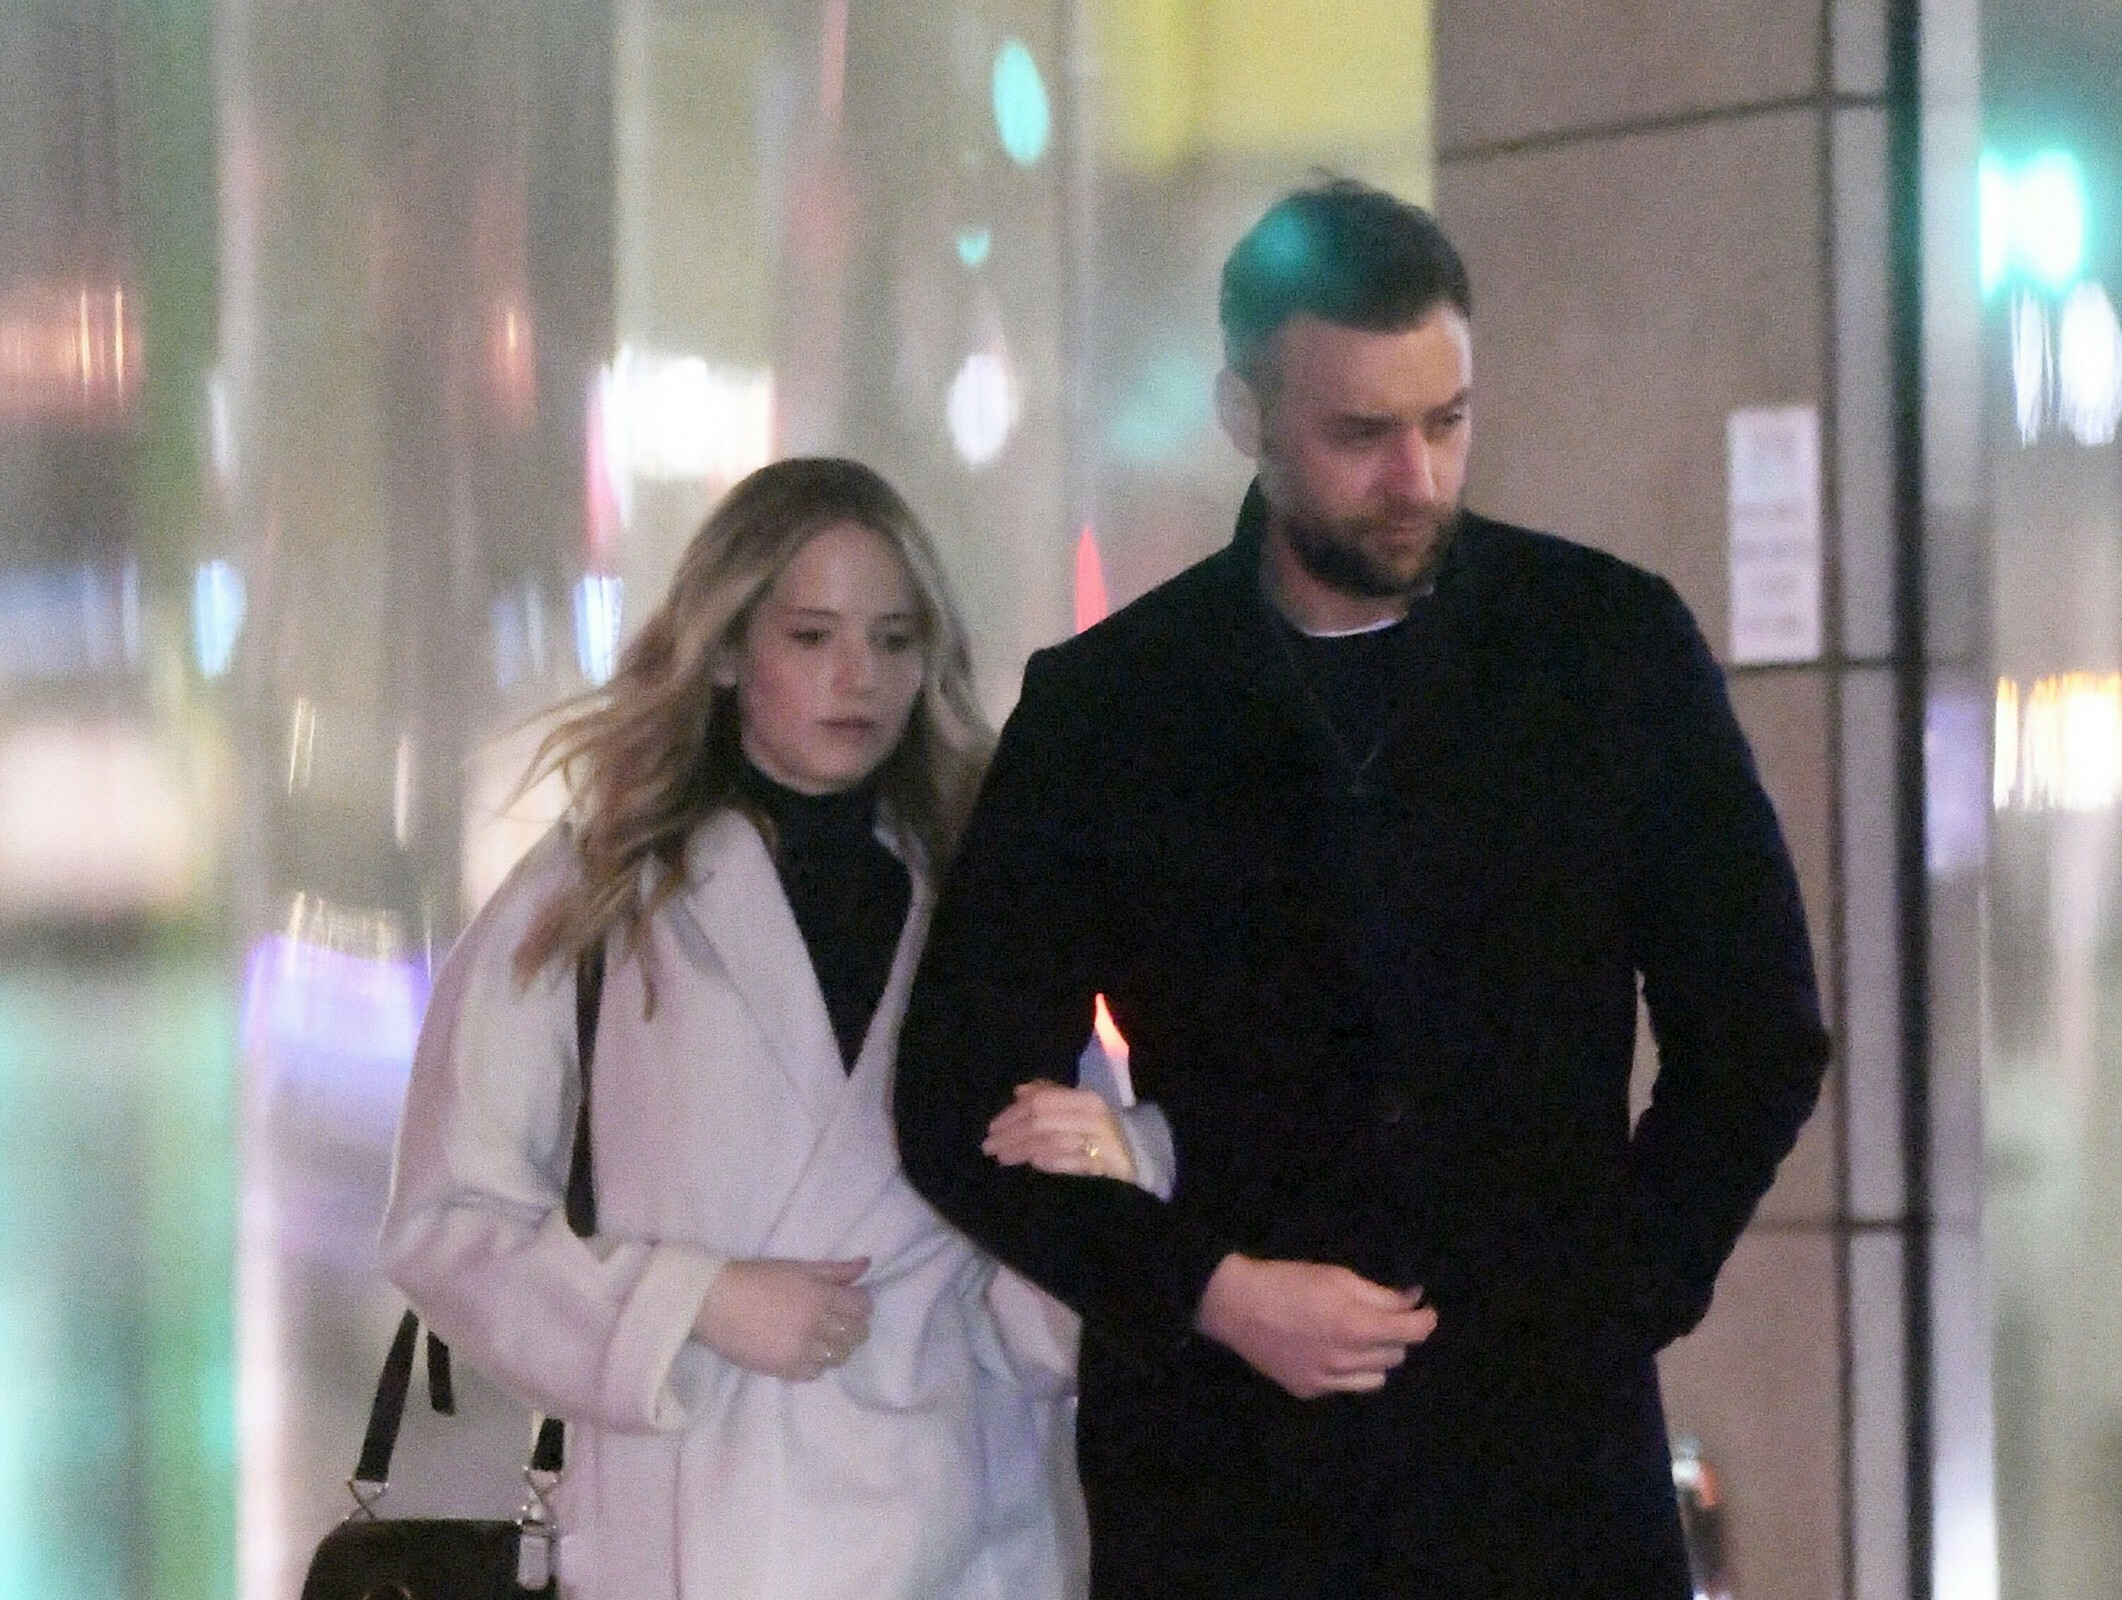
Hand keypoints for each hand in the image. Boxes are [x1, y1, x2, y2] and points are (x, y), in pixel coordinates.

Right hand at [692, 1257, 872, 1381]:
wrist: (715, 1302)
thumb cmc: (756, 1278)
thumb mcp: (798, 1267)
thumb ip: (835, 1270)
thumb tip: (866, 1265)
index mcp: (819, 1296)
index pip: (861, 1306)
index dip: (862, 1303)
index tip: (854, 1302)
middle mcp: (814, 1325)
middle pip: (855, 1335)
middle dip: (855, 1326)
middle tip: (843, 1320)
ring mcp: (799, 1350)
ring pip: (838, 1357)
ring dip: (838, 1347)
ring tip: (826, 1338)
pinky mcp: (782, 1369)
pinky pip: (814, 1374)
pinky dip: (816, 1364)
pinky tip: (808, 1352)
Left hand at [983, 1079, 1136, 1182]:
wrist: (1142, 1153)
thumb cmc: (1103, 1128)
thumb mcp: (1080, 1106)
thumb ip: (1051, 1095)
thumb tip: (1019, 1091)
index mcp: (1085, 1098)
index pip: (1042, 1102)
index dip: (1013, 1114)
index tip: (992, 1128)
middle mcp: (1093, 1117)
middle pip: (1043, 1123)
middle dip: (1012, 1135)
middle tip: (990, 1147)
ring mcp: (1100, 1141)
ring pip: (1052, 1142)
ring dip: (1023, 1150)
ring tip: (1003, 1158)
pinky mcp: (1106, 1164)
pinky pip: (1072, 1162)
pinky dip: (1051, 1162)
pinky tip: (1034, 1164)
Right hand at [1194, 1254, 1435, 1398]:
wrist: (1236, 1306)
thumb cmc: (1288, 1281)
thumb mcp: (1337, 1277)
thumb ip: (1380, 1295)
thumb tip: (1413, 1300)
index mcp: (1355, 1326)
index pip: (1412, 1333)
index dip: (1425, 1319)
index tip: (1425, 1309)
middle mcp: (1346, 1361)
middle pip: (1396, 1355)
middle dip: (1396, 1334)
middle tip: (1381, 1316)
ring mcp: (1326, 1381)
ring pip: (1377, 1378)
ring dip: (1376, 1357)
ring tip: (1358, 1337)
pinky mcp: (1309, 1391)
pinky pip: (1347, 1386)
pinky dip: (1349, 1371)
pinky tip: (1330, 1351)